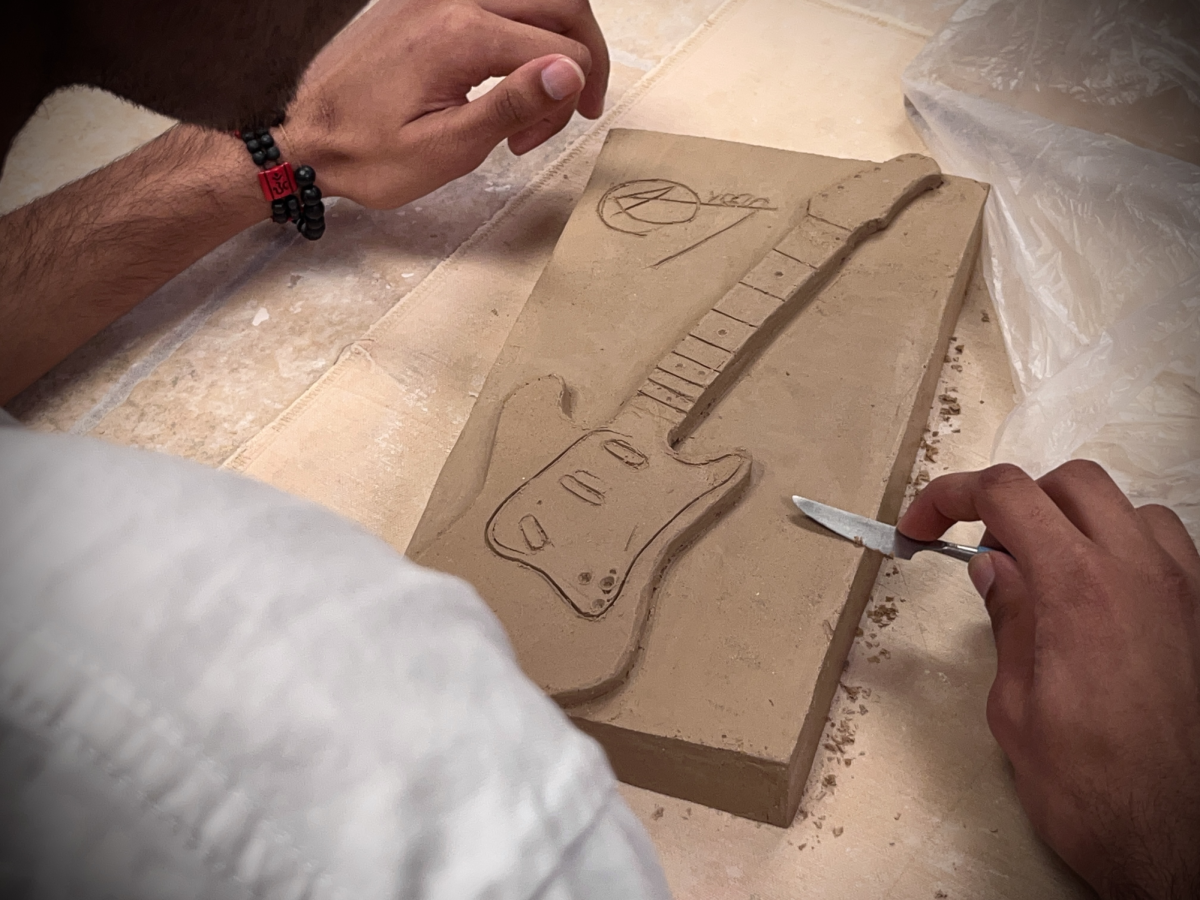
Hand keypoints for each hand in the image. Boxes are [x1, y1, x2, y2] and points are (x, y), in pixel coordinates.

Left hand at [281, 0, 607, 208]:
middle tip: (572, 109)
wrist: (304, 135)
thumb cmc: (366, 152)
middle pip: (562, 4)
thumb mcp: (447, 147)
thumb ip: (513, 104)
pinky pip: (497, 0)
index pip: (563, 49)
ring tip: (537, 93)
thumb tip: (570, 70)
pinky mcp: (425, 0)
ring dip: (554, 39)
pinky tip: (502, 73)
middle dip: (581, 59)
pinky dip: (520, 29)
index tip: (534, 141)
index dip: (566, 101)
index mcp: (462, 35)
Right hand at [899, 461, 1199, 899]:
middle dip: (1016, 502)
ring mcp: (1186, 591)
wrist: (1179, 844)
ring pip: (1128, 508)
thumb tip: (996, 569)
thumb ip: (1008, 622)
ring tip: (1047, 575)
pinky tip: (1102, 599)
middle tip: (985, 552)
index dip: (950, 496)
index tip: (921, 526)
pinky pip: (1168, 548)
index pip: (1007, 494)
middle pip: (1071, 482)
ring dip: (1077, 523)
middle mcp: (1140, 573)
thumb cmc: (1094, 790)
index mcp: (1077, 588)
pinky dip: (1125, 550)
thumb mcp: (1015, 709)